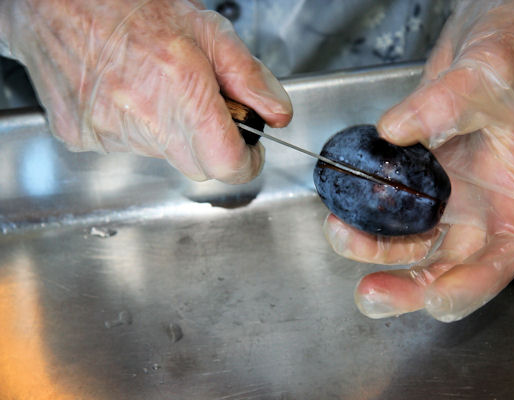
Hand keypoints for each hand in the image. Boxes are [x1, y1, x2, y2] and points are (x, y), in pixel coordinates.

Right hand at [0, 0, 291, 182]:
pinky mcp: (81, 137)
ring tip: (155, 87)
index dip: (246, 161)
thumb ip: (249, 75)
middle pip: (198, 166)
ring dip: (170, 133)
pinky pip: (126, 148)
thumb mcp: (206, 28)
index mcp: (179, 87)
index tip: (249, 150)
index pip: (227, 163)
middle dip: (209, 143)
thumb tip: (276, 112)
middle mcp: (141, 115)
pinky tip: (126, 94)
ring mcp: (107, 131)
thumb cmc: (129, 4)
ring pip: (163, 157)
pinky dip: (136, 130)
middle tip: (201, 104)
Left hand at [323, 0, 513, 321]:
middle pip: (449, 267)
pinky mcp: (414, 187)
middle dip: (409, 288)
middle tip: (369, 294)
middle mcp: (475, 209)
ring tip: (340, 234)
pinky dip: (365, 222)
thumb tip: (395, 132)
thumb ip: (443, 104)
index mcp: (508, 195)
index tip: (438, 300)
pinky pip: (388, 215)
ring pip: (411, 246)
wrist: (482, 52)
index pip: (504, 255)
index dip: (474, 286)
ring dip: (374, 252)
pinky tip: (342, 212)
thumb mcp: (482, 77)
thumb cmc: (502, 67)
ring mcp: (443, 200)